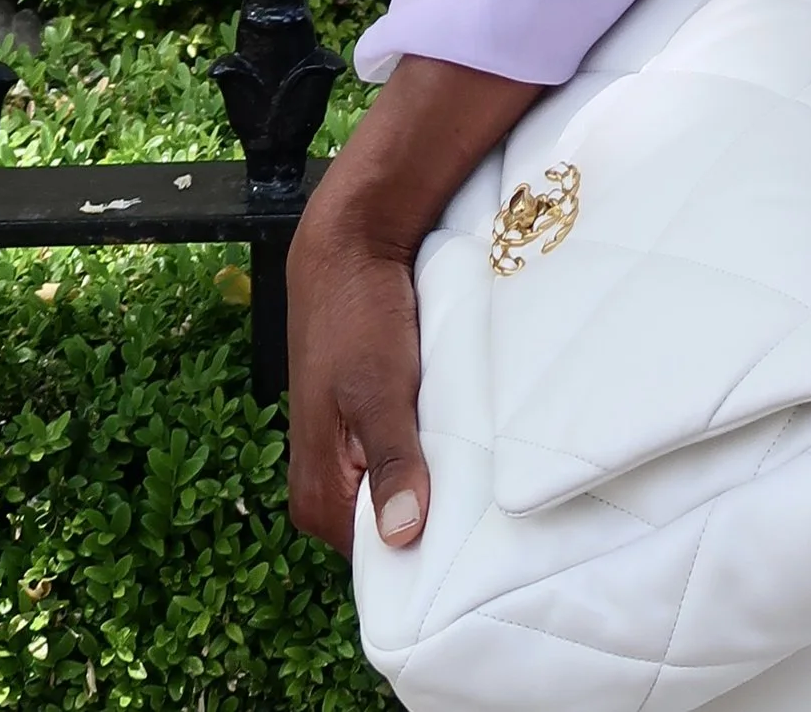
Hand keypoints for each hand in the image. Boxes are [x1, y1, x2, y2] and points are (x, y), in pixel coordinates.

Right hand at [286, 56, 539, 554]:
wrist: (349, 248)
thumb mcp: (379, 389)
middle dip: (437, 520)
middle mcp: (325, 489)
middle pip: (391, 532)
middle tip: (494, 507)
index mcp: (316, 498)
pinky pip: (404, 463)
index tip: (479, 544)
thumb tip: (401, 534)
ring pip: (402, 495)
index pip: (379, 562)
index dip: (428, 554)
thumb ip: (393, 461)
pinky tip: (468, 446)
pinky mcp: (366, 429)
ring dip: (439, 483)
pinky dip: (433, 455)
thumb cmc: (358, 318)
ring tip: (487, 476)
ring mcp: (346, 459)